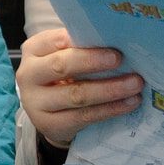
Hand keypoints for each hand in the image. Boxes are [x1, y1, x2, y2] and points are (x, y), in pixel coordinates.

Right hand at [16, 29, 143, 148]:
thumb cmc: (62, 76)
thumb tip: (118, 40)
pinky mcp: (49, 124)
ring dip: (110, 89)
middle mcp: (28, 74)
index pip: (56, 40)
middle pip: (61, 66)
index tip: (108, 41)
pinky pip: (84, 116)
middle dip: (94, 62)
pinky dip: (110, 109)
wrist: (48, 112)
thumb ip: (80, 47)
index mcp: (33, 50)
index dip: (82, 41)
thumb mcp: (63, 57)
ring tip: (135, 84)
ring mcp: (35, 102)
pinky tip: (128, 103)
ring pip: (76, 95)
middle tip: (121, 60)